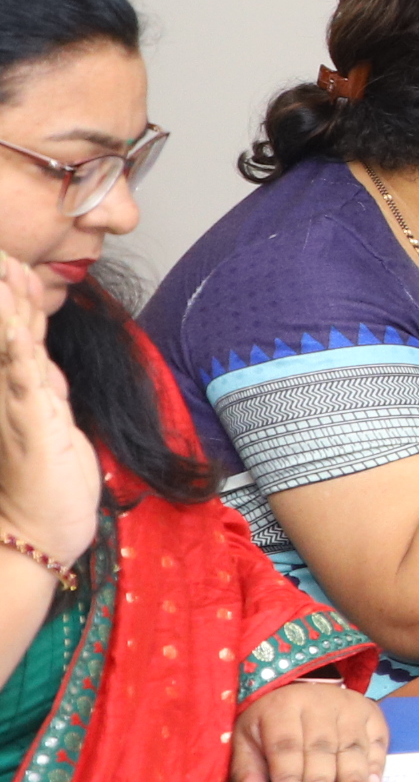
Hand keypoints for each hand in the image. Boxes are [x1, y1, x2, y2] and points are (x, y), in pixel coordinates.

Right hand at [0, 257, 99, 576]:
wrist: (36, 535)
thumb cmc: (48, 483)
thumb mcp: (51, 422)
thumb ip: (44, 387)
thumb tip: (44, 357)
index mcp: (21, 384)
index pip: (18, 323)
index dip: (15, 286)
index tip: (11, 252)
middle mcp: (11, 387)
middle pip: (8, 322)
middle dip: (6, 281)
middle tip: (3, 246)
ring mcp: (18, 402)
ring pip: (10, 339)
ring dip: (9, 302)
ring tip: (6, 265)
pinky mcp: (33, 421)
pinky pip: (24, 377)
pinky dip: (20, 347)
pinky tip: (17, 323)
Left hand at [232, 679, 383, 781]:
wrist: (301, 694)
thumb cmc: (272, 724)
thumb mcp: (248, 740)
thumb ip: (247, 770)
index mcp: (282, 707)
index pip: (285, 745)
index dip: (288, 777)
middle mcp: (318, 702)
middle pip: (321, 745)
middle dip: (320, 778)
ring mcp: (349, 706)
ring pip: (352, 743)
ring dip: (353, 774)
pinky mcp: (371, 713)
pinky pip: (377, 740)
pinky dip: (376, 764)